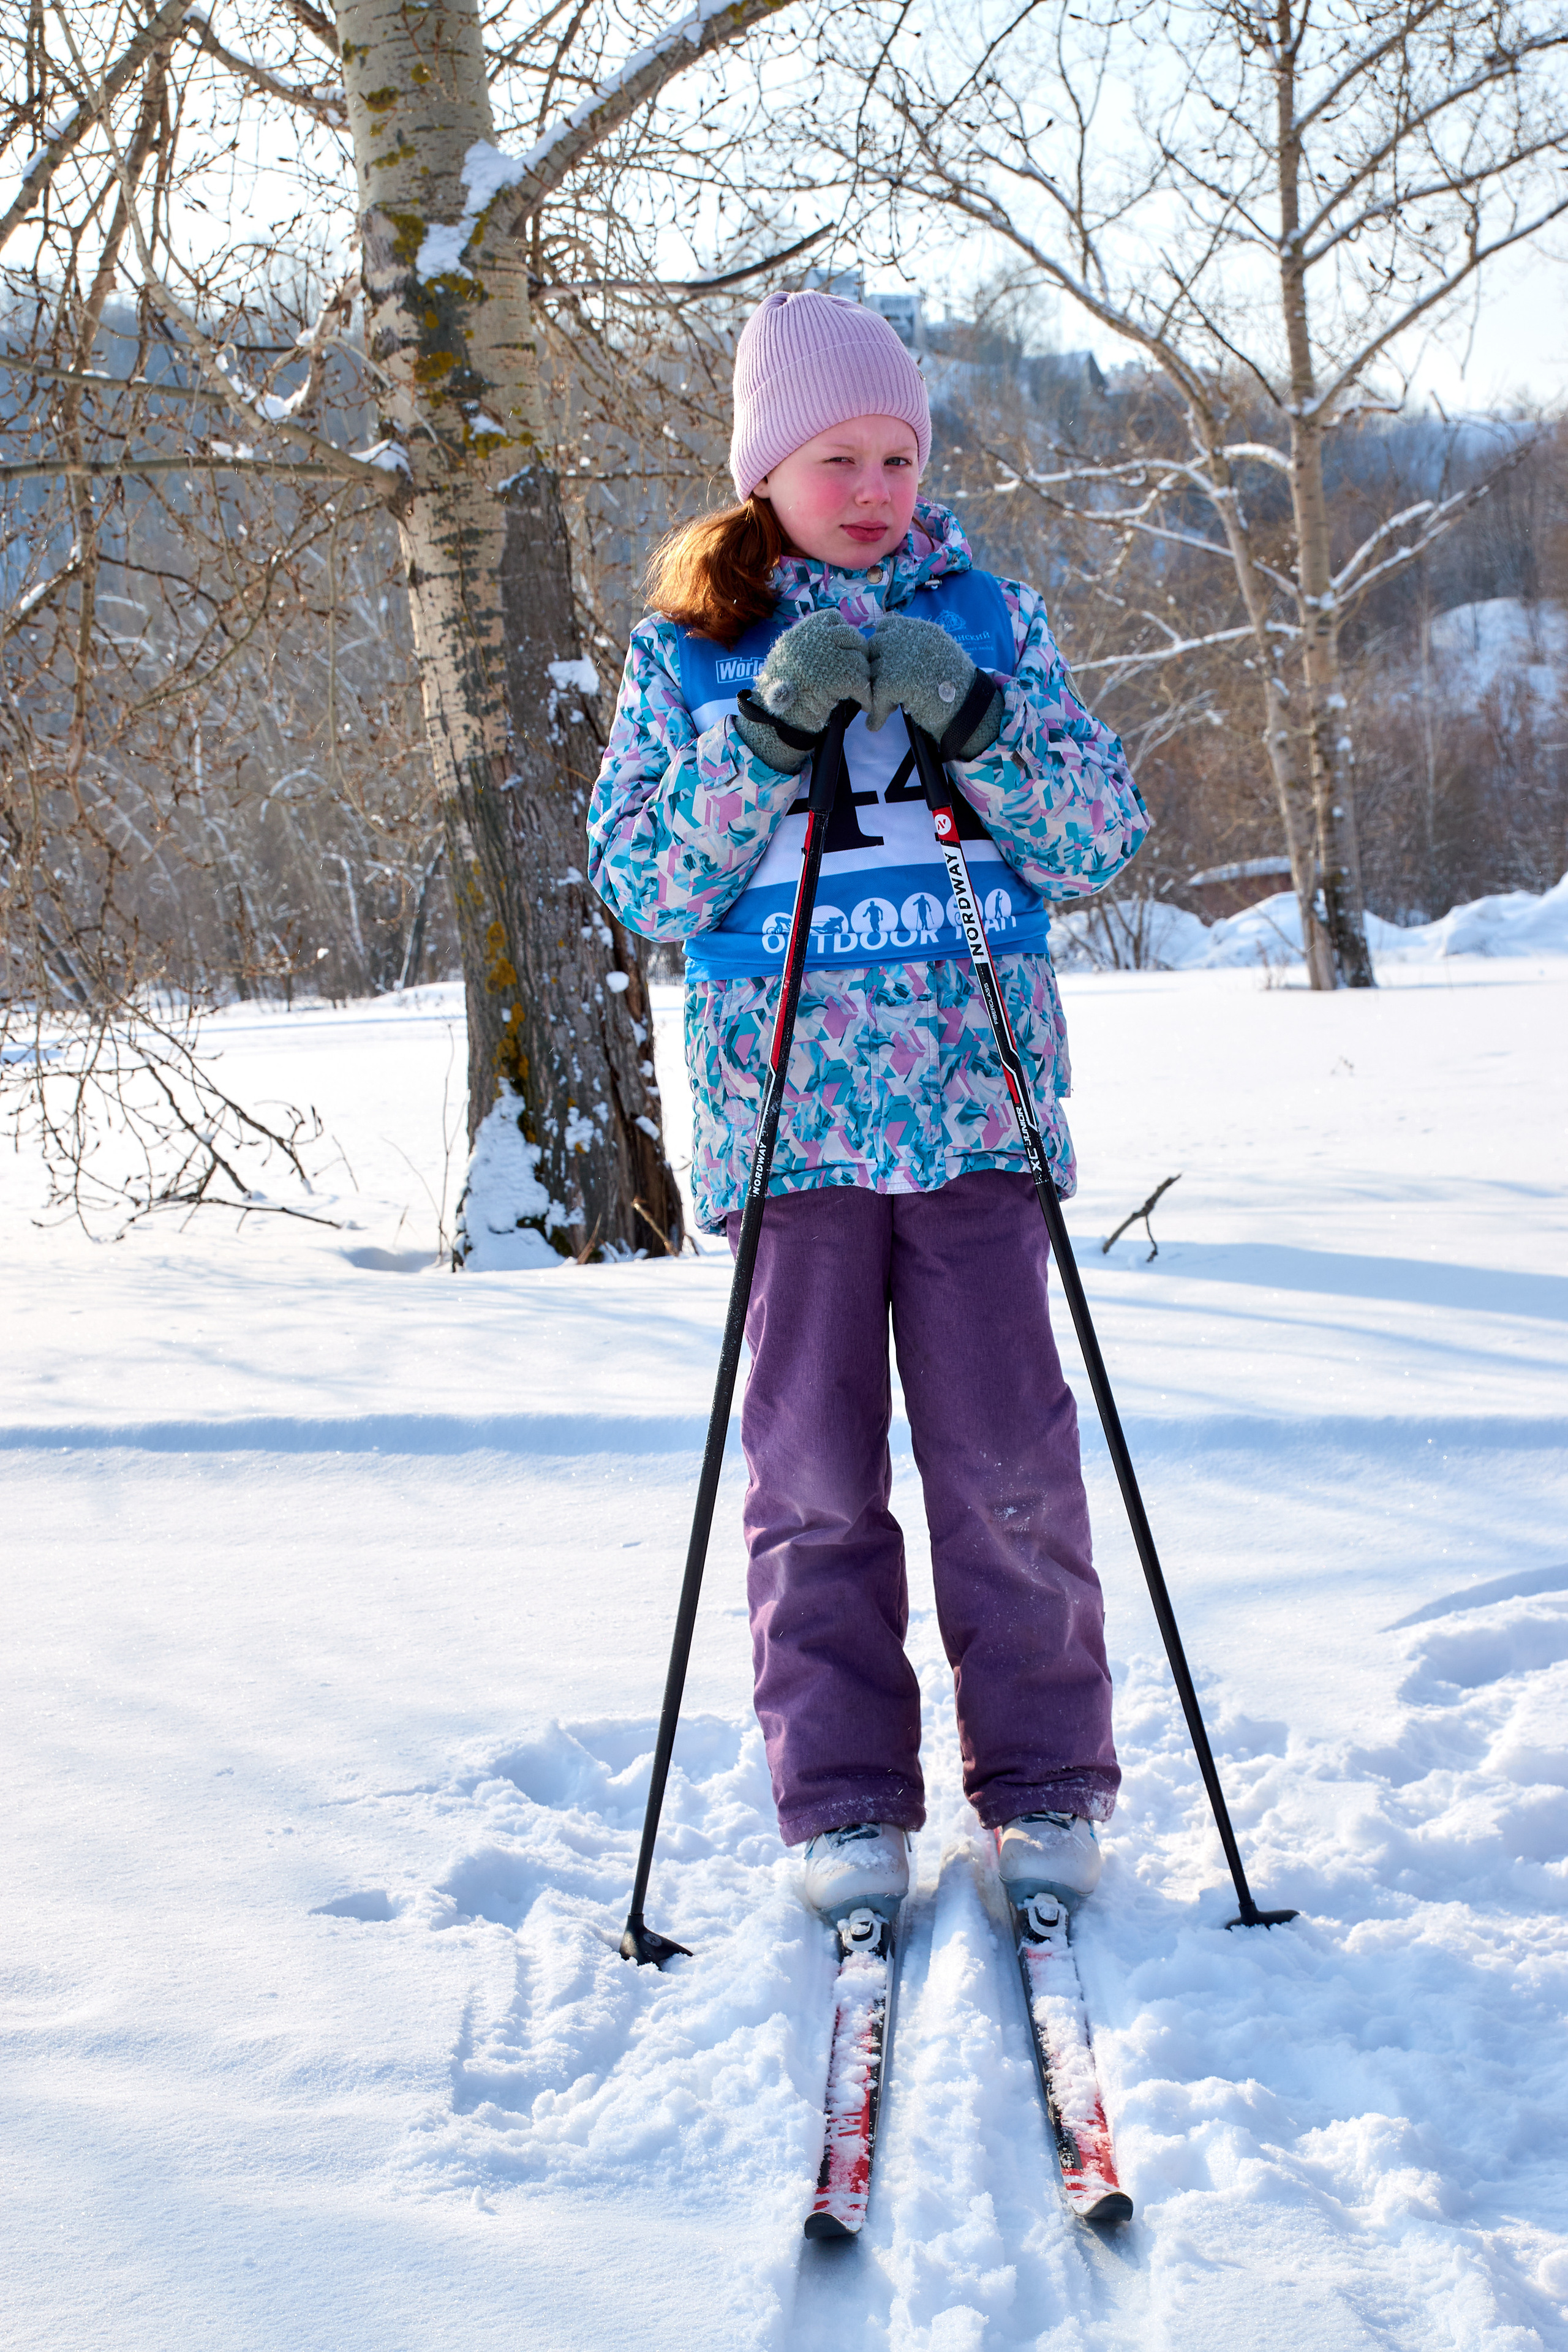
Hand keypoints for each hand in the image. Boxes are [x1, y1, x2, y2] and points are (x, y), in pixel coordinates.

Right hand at [732, 609, 870, 772]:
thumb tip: (841, 637)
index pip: (833, 618)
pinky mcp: (836, 677)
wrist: (774, 720)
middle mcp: (814, 636)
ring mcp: (826, 655)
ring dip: (863, 677)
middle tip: (860, 672)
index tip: (846, 651)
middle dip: (859, 654)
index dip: (843, 635)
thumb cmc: (780, 692)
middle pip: (852, 636)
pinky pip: (860, 681)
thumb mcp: (790, 656)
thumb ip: (811, 643)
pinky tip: (864, 704)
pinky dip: (865, 695)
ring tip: (860, 691)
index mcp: (802, 630)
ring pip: (859, 659)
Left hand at [867, 612, 1002, 757]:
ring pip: (872, 672)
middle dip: (877, 669)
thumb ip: (914, 641)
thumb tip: (888, 624)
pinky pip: (874, 696)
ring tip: (886, 708)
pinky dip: (875, 713)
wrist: (969, 710)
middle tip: (885, 691)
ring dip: (875, 692)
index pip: (886, 626)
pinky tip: (876, 725)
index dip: (883, 648)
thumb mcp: (938, 651)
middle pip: (874, 648)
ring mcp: (900, 656)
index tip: (890, 668)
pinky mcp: (893, 680)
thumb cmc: (957, 686)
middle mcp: (909, 636)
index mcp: (922, 629)